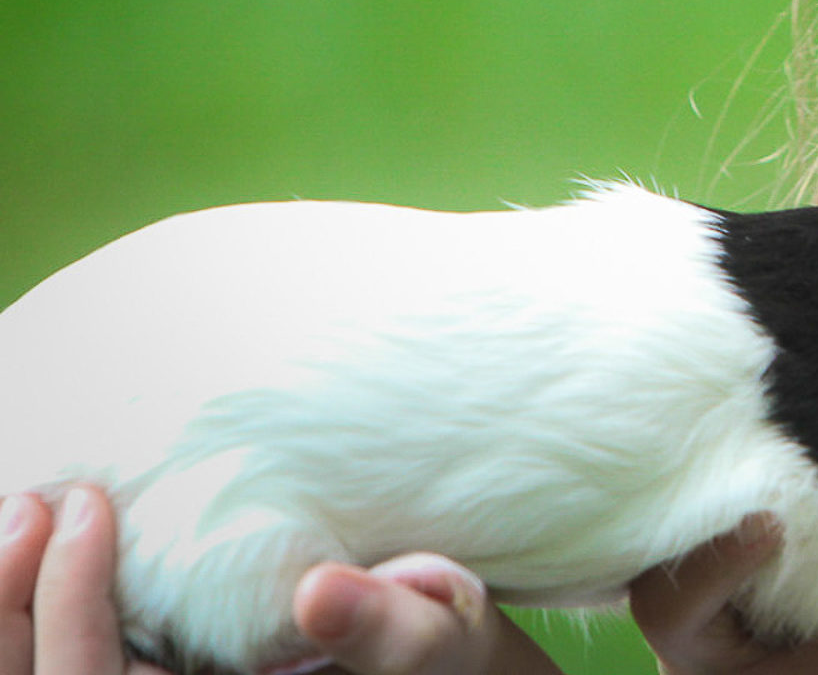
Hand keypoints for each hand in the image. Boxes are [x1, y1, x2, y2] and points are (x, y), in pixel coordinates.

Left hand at [1, 484, 557, 674]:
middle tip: (38, 500)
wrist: (430, 653)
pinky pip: (53, 652)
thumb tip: (319, 593)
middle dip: (9, 596)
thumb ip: (387, 628)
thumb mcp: (432, 640)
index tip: (88, 501)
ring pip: (27, 669)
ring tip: (29, 509)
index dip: (66, 601)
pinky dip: (31, 601)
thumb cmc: (436, 648)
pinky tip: (43, 535)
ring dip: (8, 599)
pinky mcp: (142, 664)